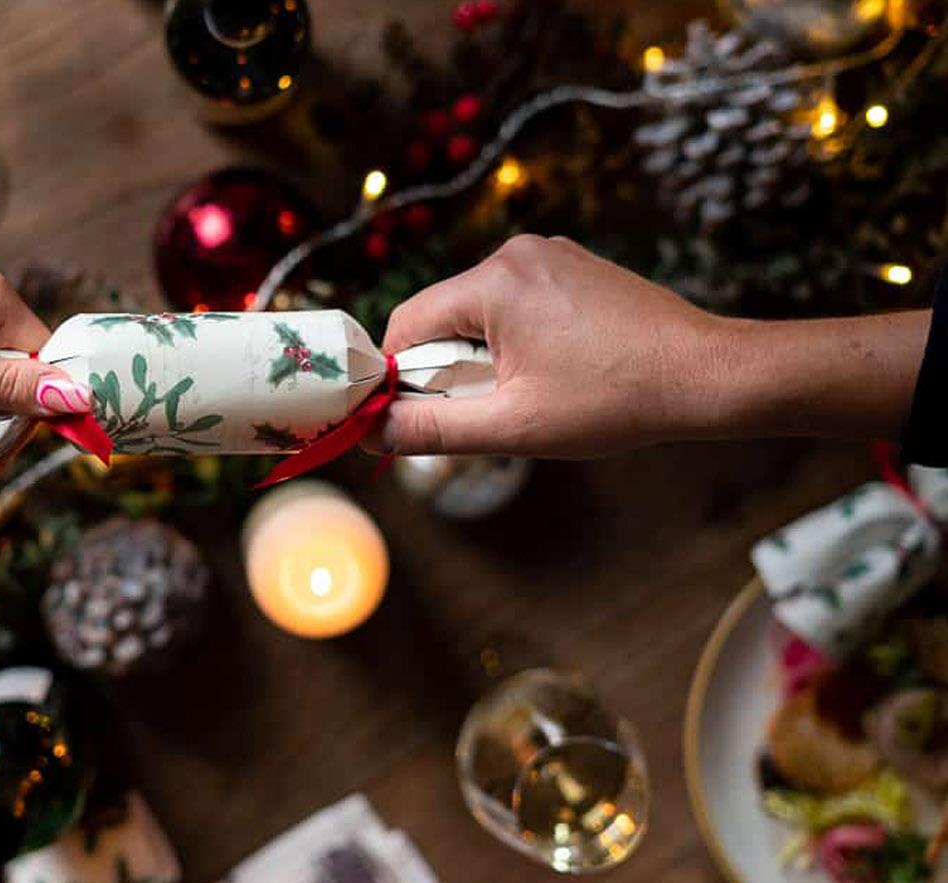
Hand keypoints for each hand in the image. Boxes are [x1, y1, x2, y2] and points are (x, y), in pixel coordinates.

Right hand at [379, 235, 926, 457]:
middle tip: (489, 410)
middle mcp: (517, 253)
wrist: (706, 374)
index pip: (408, 324)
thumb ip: (433, 430)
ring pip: (478, 310)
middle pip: (442, 315)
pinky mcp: (573, 265)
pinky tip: (554, 371)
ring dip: (483, 355)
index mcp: (495, 281)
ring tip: (530, 392)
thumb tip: (373, 432)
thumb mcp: (514, 426)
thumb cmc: (616, 401)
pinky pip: (515, 301)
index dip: (401, 376)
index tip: (418, 415)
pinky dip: (515, 339)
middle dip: (449, 367)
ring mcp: (549, 254)